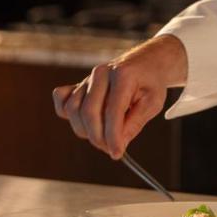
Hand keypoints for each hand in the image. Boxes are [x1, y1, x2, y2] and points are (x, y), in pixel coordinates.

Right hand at [52, 35, 188, 158]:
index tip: (116, 154)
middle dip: (98, 137)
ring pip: (73, 109)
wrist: (146, 63)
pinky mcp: (79, 85)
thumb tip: (118, 144)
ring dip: (85, 130)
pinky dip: (69, 115)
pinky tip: (84, 122)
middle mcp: (101, 73)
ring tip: (103, 136)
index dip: (113, 136)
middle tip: (111, 149)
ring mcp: (87, 78)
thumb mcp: (153, 103)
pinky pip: (63, 101)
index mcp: (123, 75)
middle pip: (89, 112)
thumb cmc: (150, 83)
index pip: (113, 111)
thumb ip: (135, 123)